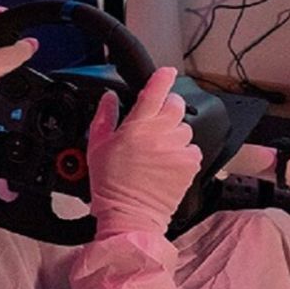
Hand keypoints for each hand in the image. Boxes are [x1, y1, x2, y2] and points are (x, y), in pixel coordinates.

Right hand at [87, 67, 201, 237]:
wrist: (131, 216)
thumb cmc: (111, 186)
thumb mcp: (97, 147)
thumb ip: (104, 116)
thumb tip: (110, 97)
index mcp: (137, 126)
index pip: (155, 90)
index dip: (162, 76)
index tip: (166, 71)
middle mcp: (161, 134)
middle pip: (175, 105)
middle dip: (168, 108)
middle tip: (156, 124)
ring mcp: (177, 149)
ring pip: (184, 128)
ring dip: (175, 133)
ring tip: (159, 151)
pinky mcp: (189, 164)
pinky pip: (192, 148)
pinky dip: (183, 153)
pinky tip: (168, 164)